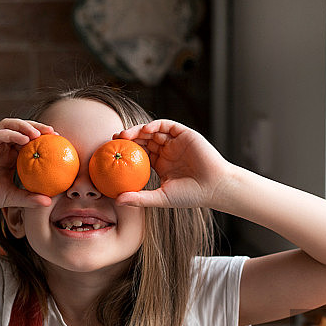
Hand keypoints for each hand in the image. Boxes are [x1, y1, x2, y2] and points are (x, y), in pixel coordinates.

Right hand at [0, 118, 54, 213]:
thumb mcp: (11, 197)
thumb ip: (29, 198)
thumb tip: (49, 202)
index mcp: (8, 157)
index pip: (28, 141)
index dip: (43, 138)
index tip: (59, 142)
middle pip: (21, 129)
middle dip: (38, 127)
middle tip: (54, 132)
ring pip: (9, 126)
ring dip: (25, 126)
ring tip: (39, 133)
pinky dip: (12, 133)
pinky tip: (24, 139)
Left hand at [113, 120, 231, 207]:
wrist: (214, 187)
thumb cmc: (190, 196)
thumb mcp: (161, 198)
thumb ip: (139, 198)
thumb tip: (117, 200)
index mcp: (161, 164)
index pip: (139, 153)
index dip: (126, 151)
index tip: (111, 153)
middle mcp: (167, 151)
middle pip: (144, 140)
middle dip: (128, 138)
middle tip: (113, 140)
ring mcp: (176, 142)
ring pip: (153, 131)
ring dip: (138, 130)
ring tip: (124, 135)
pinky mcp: (185, 134)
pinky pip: (167, 125)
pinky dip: (155, 125)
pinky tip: (145, 130)